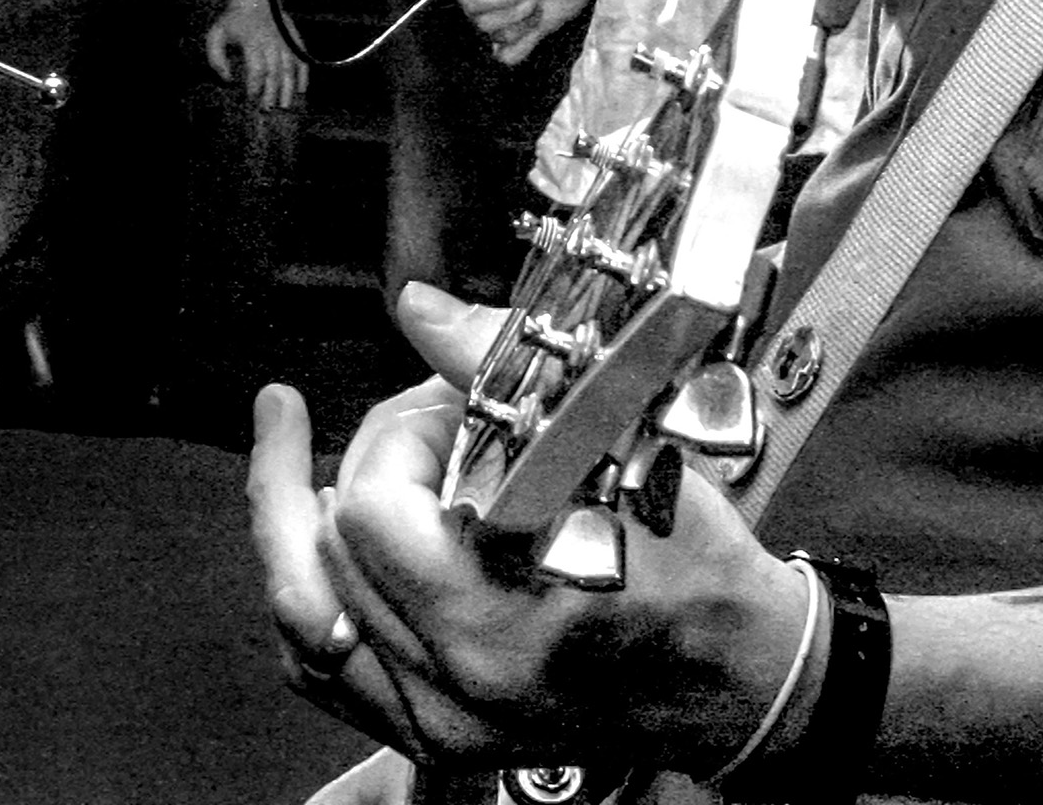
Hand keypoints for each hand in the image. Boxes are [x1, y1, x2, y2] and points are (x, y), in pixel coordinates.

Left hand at [206, 0, 306, 109]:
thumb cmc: (233, 20)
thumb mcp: (216, 35)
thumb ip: (216, 58)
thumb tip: (228, 79)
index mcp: (252, 42)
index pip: (257, 69)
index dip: (255, 85)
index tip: (251, 97)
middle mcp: (271, 43)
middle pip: (274, 73)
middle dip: (271, 93)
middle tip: (267, 109)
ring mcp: (284, 42)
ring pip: (289, 69)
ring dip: (288, 89)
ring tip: (284, 105)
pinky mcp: (293, 40)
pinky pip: (301, 60)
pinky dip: (303, 75)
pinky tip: (301, 90)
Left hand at [254, 283, 804, 780]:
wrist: (738, 675)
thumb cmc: (695, 569)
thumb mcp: (622, 450)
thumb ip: (510, 371)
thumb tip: (422, 310)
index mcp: (499, 624)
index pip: (371, 512)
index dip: (400, 435)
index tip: (454, 407)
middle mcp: (455, 685)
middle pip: (329, 549)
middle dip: (370, 458)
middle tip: (428, 421)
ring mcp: (437, 718)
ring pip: (304, 608)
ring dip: (310, 519)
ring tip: (321, 458)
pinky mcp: (433, 731)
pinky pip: (322, 664)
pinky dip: (310, 593)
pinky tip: (322, 537)